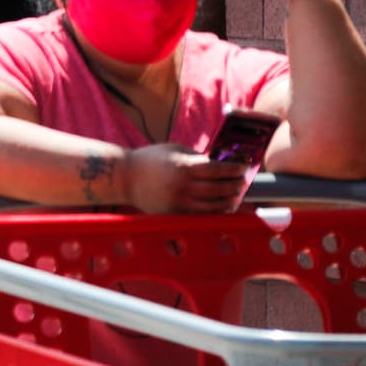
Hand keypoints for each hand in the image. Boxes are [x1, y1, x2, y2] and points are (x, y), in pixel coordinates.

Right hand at [121, 144, 250, 213]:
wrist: (124, 178)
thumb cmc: (149, 160)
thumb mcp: (173, 150)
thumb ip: (196, 158)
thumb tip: (218, 165)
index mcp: (183, 167)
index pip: (217, 170)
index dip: (233, 170)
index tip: (242, 169)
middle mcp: (183, 186)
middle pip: (219, 189)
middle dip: (234, 186)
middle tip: (242, 183)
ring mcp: (179, 202)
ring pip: (213, 206)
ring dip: (228, 201)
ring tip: (235, 196)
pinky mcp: (174, 213)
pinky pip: (200, 215)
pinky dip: (213, 212)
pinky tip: (221, 207)